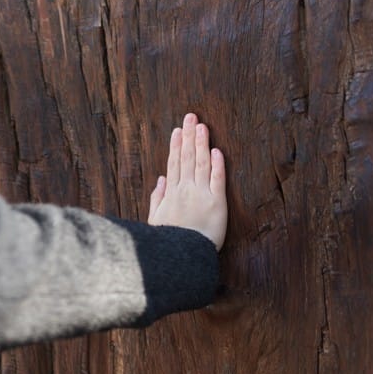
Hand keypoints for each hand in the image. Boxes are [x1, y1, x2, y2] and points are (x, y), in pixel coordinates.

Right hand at [148, 113, 227, 250]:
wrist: (182, 256)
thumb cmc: (168, 241)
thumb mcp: (155, 220)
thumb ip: (158, 199)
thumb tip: (160, 180)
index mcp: (171, 194)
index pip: (174, 164)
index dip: (176, 146)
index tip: (178, 131)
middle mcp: (185, 190)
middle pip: (186, 158)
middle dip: (188, 136)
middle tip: (191, 117)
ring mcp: (201, 194)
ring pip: (200, 163)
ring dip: (201, 143)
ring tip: (202, 126)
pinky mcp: (216, 202)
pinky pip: (217, 179)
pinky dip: (217, 164)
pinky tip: (216, 150)